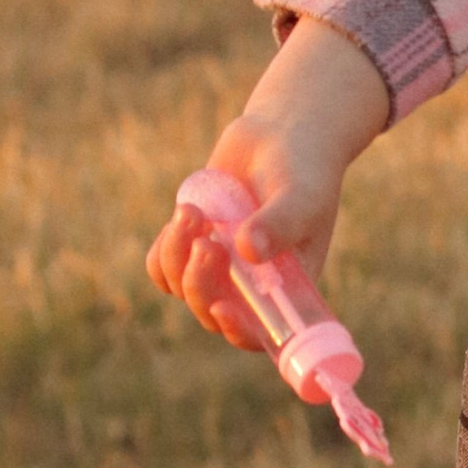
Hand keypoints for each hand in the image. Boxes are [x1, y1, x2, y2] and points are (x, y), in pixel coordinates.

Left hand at [144, 20, 391, 351]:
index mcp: (287, 287)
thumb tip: (247, 251)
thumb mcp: (302, 193)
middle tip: (208, 240)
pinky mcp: (192, 248)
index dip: (237, 331)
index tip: (222, 307)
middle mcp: (252, 287)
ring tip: (192, 212)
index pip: (260, 333)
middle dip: (201, 282)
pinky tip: (185, 214)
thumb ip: (280, 221)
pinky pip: (162, 269)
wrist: (282, 134)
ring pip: (182, 289)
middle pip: (211, 312)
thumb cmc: (306, 168)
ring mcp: (219, 270)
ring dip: (178, 256)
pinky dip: (164, 248)